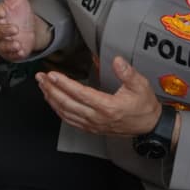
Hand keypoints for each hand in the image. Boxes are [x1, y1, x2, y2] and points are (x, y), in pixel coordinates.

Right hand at [0, 0, 37, 61]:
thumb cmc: (20, 12)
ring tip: (17, 43)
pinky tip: (21, 50)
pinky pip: (9, 54)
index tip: (3, 12)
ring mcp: (2, 41)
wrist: (31, 27)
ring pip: (1, 44)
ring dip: (9, 44)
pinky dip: (14, 53)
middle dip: (4, 31)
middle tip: (14, 29)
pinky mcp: (9, 52)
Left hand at [36, 56, 162, 136]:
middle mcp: (97, 117)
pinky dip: (58, 110)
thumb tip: (117, 60)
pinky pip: (70, 120)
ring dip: (52, 99)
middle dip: (51, 89)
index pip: (80, 94)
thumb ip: (127, 72)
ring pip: (66, 113)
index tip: (53, 75)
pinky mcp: (91, 128)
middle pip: (67, 103)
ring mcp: (93, 124)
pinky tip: (52, 101)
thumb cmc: (144, 106)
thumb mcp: (140, 85)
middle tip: (41, 78)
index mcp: (108, 107)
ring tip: (43, 86)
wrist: (149, 125)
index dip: (64, 84)